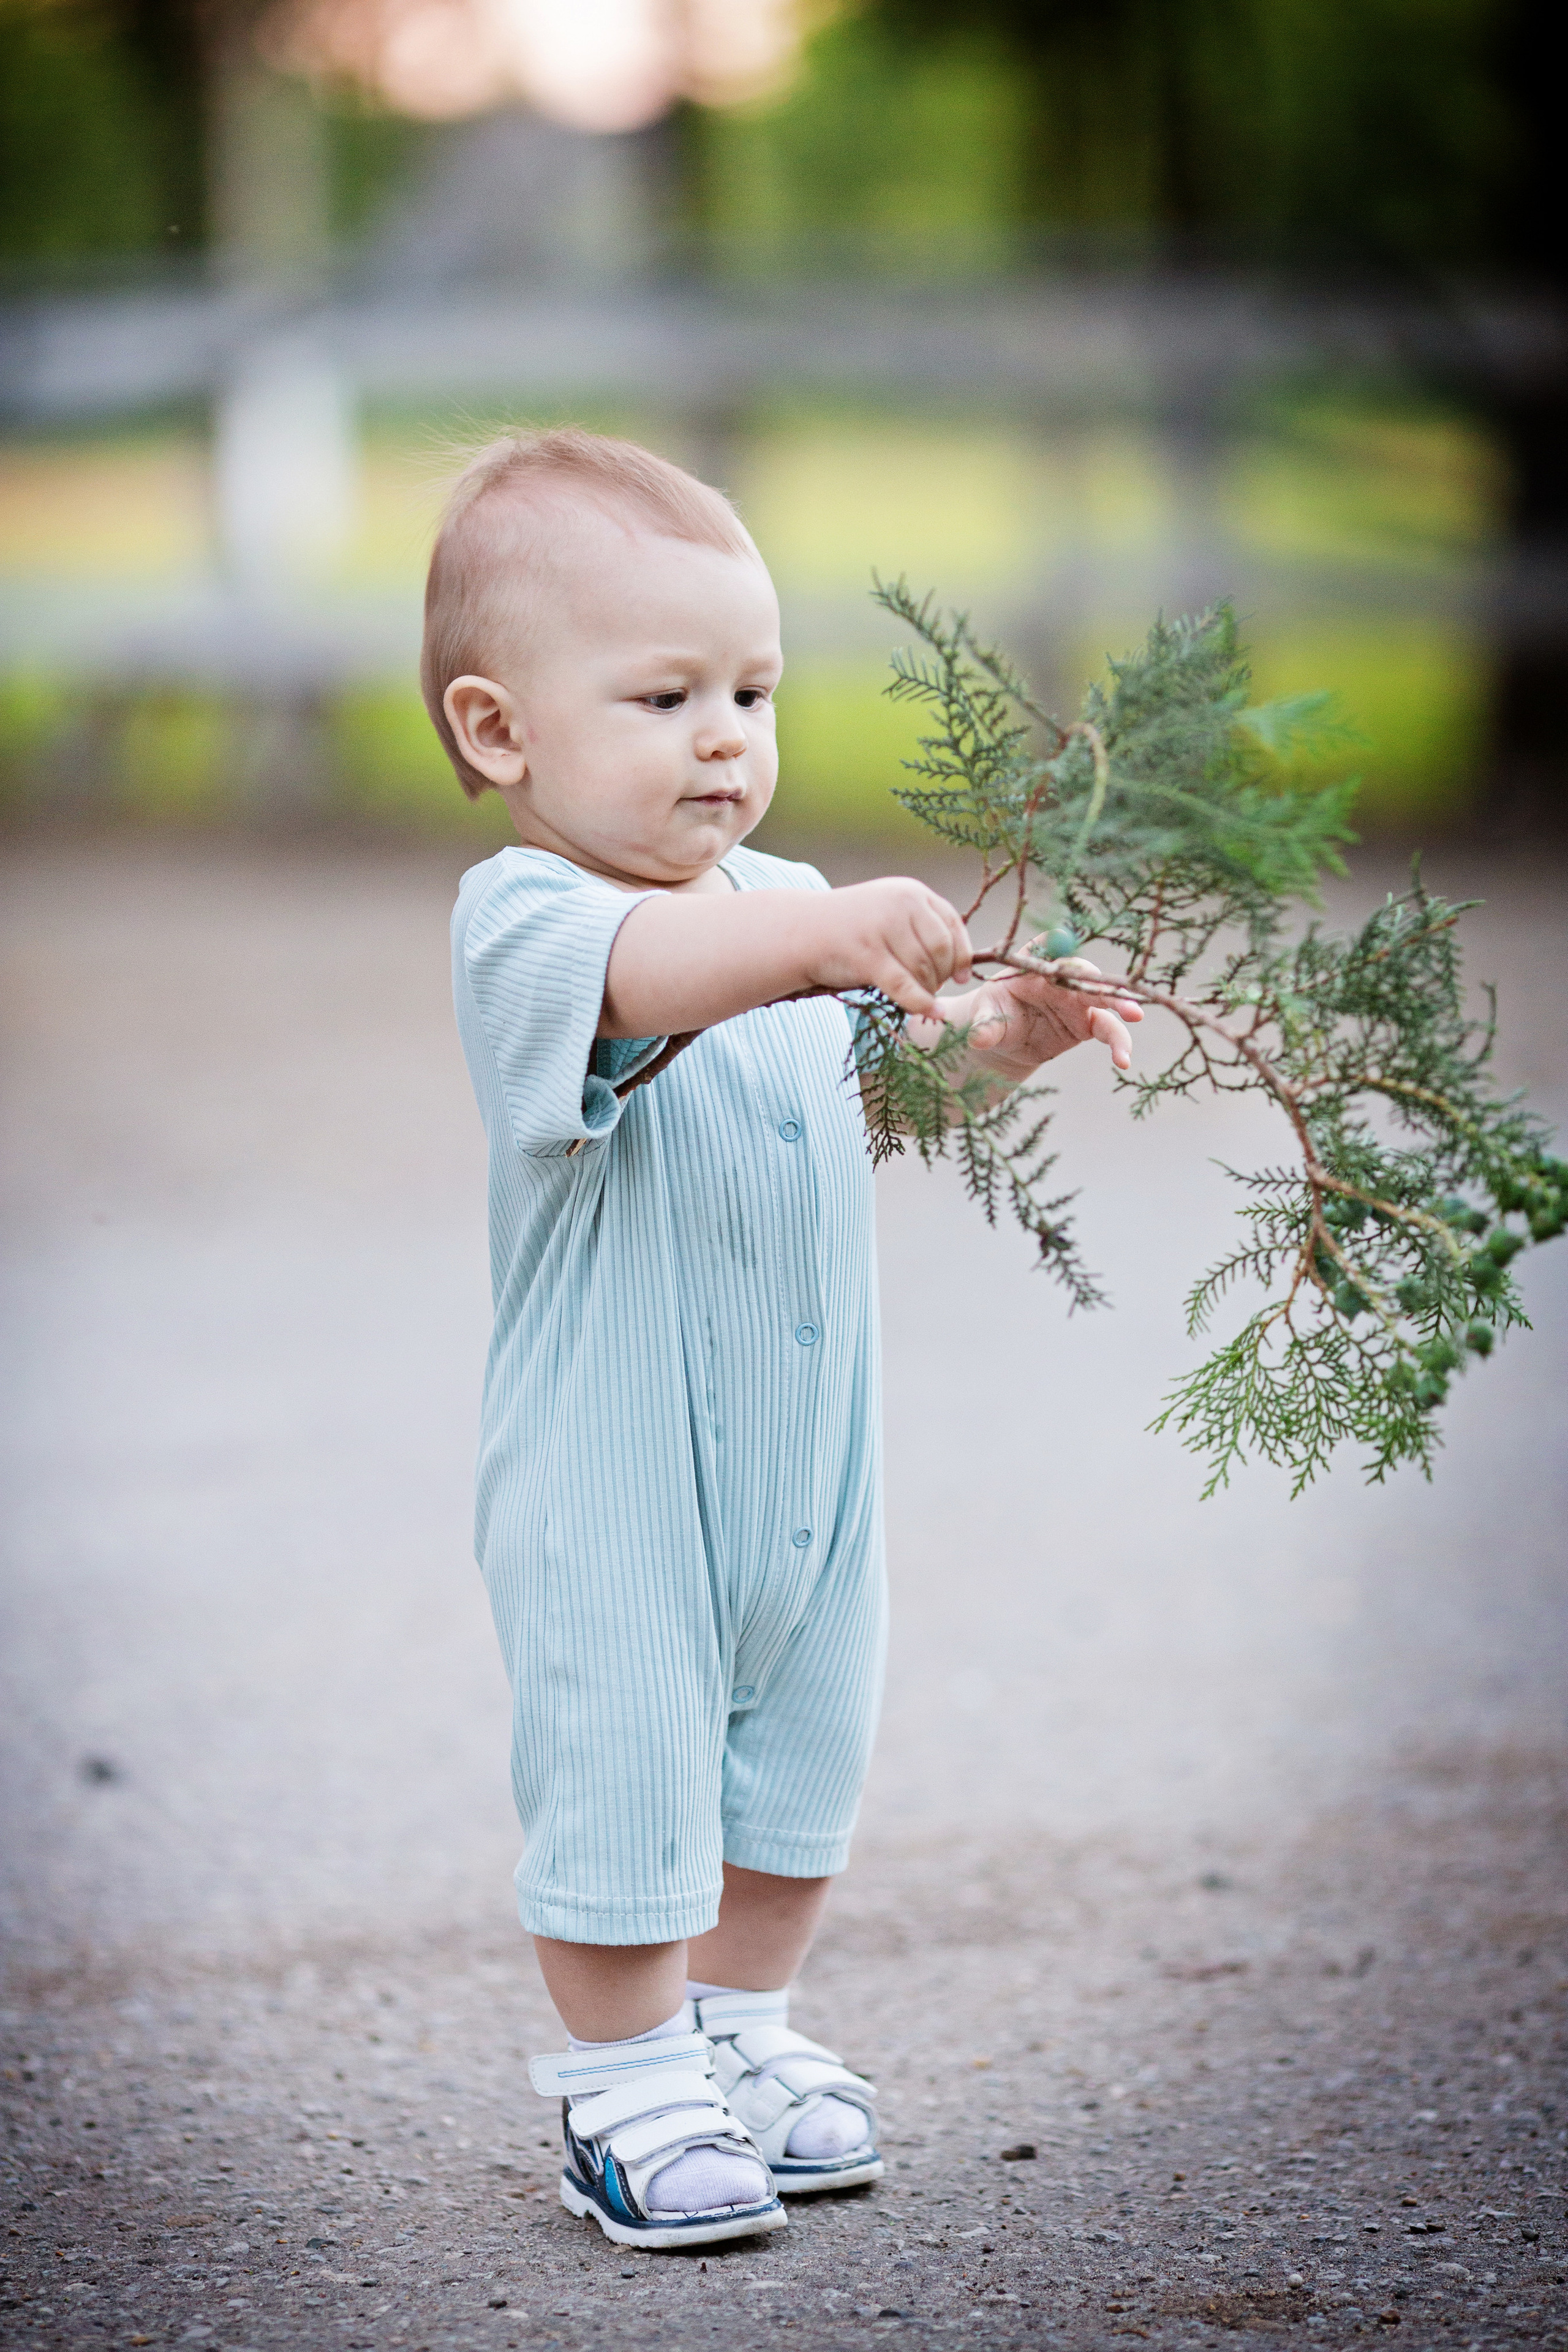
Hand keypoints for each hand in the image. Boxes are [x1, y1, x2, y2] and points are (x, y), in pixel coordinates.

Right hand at [803, 878, 972, 1019]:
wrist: (801, 931)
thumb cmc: (851, 928)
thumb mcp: (890, 913)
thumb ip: (922, 927)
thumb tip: (961, 965)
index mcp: (911, 892)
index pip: (952, 925)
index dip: (961, 955)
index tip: (961, 976)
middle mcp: (901, 903)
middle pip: (941, 950)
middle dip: (942, 976)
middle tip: (930, 989)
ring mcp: (883, 927)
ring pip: (924, 969)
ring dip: (928, 990)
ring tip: (919, 996)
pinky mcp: (867, 954)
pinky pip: (905, 986)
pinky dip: (921, 1003)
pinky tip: (930, 1012)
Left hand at [946, 951, 1141, 1080]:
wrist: (1004, 1040)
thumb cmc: (993, 1016)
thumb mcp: (985, 1018)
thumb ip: (985, 1025)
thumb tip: (979, 1037)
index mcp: (1032, 968)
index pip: (1045, 949)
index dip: (1053, 945)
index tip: (1060, 941)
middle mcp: (1060, 979)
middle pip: (1082, 972)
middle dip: (1098, 978)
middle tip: (1114, 986)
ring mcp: (1078, 1000)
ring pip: (1103, 998)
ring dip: (1120, 1004)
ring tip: (1135, 1015)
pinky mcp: (1089, 1023)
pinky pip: (1109, 1030)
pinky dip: (1118, 1043)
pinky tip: (1123, 1061)